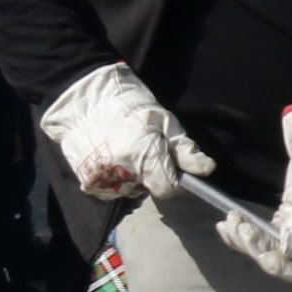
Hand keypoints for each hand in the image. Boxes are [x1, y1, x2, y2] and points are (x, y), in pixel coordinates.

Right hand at [38, 61, 211, 206]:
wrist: (84, 100)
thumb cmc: (130, 105)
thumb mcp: (164, 121)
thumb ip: (184, 149)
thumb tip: (207, 169)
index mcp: (142, 154)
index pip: (168, 188)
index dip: (174, 179)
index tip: (171, 167)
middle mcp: (121, 170)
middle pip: (149, 189)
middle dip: (152, 175)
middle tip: (144, 151)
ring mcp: (101, 178)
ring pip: (130, 191)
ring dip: (132, 178)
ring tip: (124, 151)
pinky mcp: (88, 182)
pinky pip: (110, 192)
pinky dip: (114, 180)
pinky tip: (111, 159)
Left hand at [224, 101, 291, 284]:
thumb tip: (290, 252)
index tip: (267, 258)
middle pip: (290, 262)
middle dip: (262, 251)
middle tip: (241, 231)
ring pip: (274, 249)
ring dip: (249, 241)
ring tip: (230, 223)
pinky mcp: (289, 217)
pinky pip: (266, 233)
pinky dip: (246, 231)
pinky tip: (227, 225)